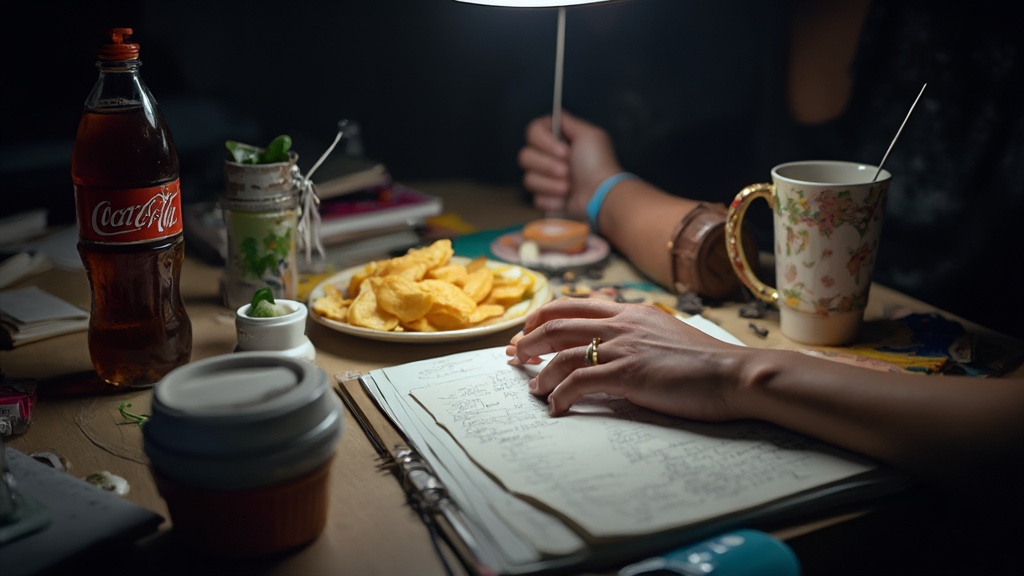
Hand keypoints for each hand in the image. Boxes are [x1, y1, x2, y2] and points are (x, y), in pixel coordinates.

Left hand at [506, 299, 748, 420]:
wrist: (734, 373)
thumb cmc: (707, 362)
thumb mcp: (666, 335)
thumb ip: (638, 335)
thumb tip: (616, 348)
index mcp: (631, 311)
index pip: (575, 304)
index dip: (544, 317)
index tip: (527, 330)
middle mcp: (622, 323)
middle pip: (557, 324)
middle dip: (528, 340)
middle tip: (513, 355)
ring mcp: (623, 347)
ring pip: (562, 353)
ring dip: (540, 372)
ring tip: (532, 389)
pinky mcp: (627, 373)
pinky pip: (578, 382)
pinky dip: (560, 396)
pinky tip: (556, 408)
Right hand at [517, 111, 623, 218]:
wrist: (601, 195)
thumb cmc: (598, 164)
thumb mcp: (588, 135)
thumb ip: (567, 121)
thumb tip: (556, 114)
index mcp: (557, 140)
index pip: (532, 131)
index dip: (543, 142)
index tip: (564, 151)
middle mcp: (548, 158)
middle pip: (525, 156)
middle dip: (547, 165)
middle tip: (567, 170)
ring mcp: (545, 179)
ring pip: (528, 179)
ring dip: (551, 184)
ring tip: (569, 187)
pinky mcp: (546, 198)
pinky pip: (535, 198)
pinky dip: (552, 199)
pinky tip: (566, 198)